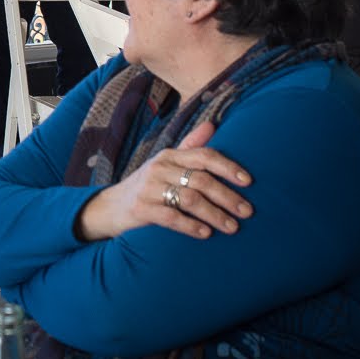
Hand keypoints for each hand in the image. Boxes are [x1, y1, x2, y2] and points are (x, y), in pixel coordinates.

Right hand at [76, 122, 251, 241]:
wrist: (110, 207)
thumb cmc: (147, 186)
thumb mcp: (166, 163)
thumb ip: (190, 146)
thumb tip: (213, 125)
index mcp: (170, 155)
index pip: (204, 155)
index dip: (228, 167)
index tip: (249, 181)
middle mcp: (159, 168)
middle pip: (200, 179)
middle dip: (227, 196)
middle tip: (248, 211)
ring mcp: (148, 188)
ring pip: (189, 199)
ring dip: (215, 214)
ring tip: (233, 227)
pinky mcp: (140, 209)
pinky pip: (170, 217)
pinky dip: (191, 226)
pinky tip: (206, 234)